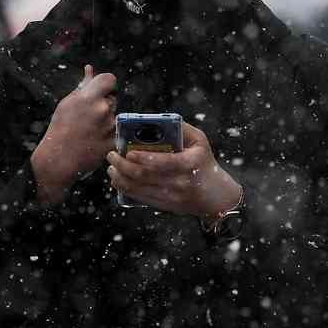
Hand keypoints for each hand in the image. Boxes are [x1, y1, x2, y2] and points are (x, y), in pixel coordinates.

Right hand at [31, 64, 117, 204]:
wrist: (58, 159)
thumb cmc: (59, 129)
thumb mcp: (67, 103)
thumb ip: (83, 85)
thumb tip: (90, 69)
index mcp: (88, 97)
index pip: (109, 79)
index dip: (105, 84)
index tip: (100, 91)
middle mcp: (102, 109)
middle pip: (111, 99)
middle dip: (103, 105)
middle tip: (87, 118)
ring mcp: (109, 125)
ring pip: (114, 115)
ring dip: (106, 120)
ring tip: (89, 131)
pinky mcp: (115, 140)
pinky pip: (117, 131)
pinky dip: (109, 135)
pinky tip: (95, 140)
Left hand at [107, 122, 242, 221]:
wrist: (216, 196)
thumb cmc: (205, 162)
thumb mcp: (200, 141)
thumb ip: (181, 128)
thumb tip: (156, 121)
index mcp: (190, 163)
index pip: (163, 161)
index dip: (143, 157)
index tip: (128, 151)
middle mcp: (180, 182)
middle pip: (145, 175)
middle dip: (123, 166)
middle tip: (111, 155)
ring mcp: (172, 196)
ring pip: (139, 188)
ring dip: (120, 178)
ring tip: (111, 168)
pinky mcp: (165, 206)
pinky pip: (141, 198)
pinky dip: (126, 189)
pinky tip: (117, 180)